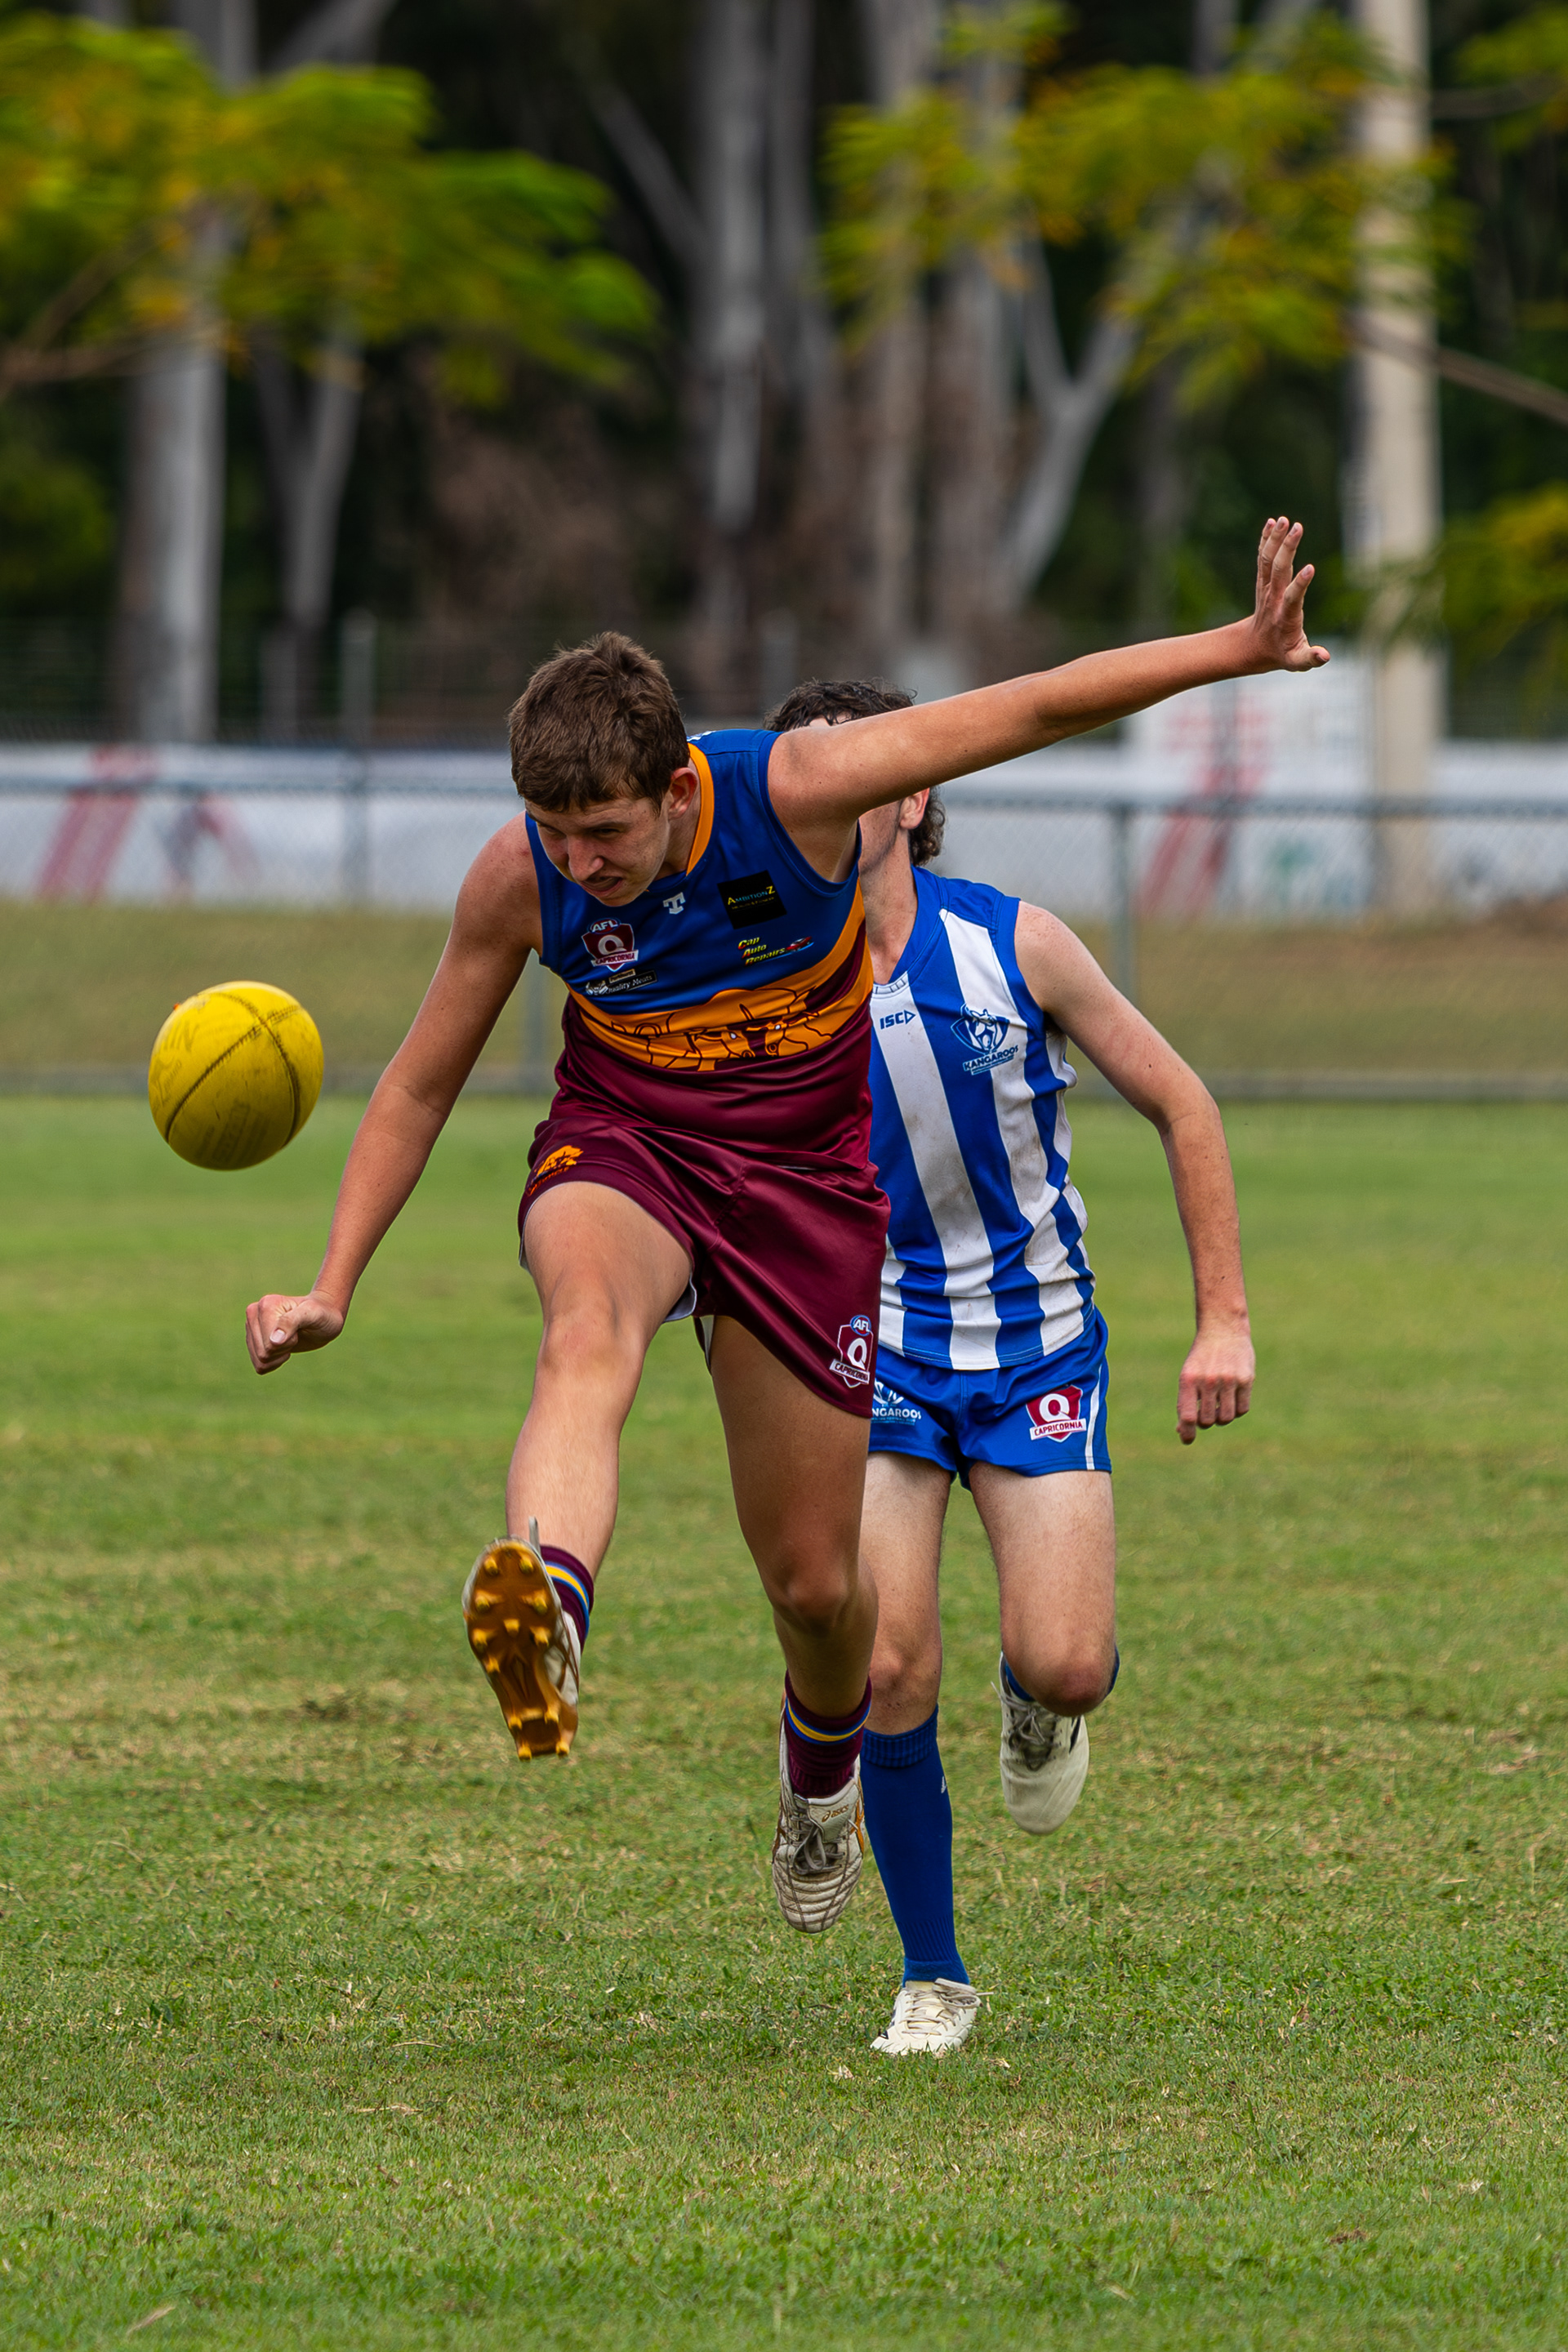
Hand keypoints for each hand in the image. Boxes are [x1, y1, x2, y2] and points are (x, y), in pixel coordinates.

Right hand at [246, 1289, 344, 1375]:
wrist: (324, 1316)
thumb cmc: (321, 1313)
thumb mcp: (312, 1314)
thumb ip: (291, 1322)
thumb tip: (273, 1341)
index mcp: (265, 1305)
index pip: (269, 1344)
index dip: (288, 1342)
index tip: (298, 1328)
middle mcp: (253, 1314)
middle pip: (262, 1354)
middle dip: (283, 1349)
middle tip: (295, 1334)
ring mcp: (252, 1327)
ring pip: (259, 1361)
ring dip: (279, 1356)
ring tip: (290, 1338)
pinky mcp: (254, 1340)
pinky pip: (259, 1365)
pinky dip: (274, 1362)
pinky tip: (284, 1348)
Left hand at [1177, 1325, 1254, 1445]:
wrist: (1223, 1329)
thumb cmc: (1202, 1359)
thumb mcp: (1188, 1375)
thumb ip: (1186, 1403)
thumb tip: (1182, 1432)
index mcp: (1188, 1379)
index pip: (1187, 1416)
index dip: (1187, 1432)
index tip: (1187, 1439)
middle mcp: (1208, 1380)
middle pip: (1208, 1421)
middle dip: (1206, 1421)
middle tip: (1207, 1410)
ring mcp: (1228, 1380)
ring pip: (1227, 1418)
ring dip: (1222, 1417)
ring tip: (1220, 1404)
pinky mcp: (1246, 1379)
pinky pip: (1242, 1410)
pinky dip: (1237, 1410)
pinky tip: (1233, 1398)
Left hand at [1244, 517, 1328, 674]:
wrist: (1253, 648)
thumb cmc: (1282, 654)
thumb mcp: (1297, 662)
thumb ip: (1310, 659)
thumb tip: (1325, 656)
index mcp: (1285, 616)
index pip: (1293, 598)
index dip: (1300, 584)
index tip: (1310, 568)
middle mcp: (1273, 599)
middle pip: (1279, 571)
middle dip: (1287, 549)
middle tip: (1297, 527)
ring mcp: (1266, 589)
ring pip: (1268, 561)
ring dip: (1275, 539)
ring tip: (1283, 519)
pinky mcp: (1263, 581)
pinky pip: (1263, 558)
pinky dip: (1265, 541)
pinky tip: (1271, 522)